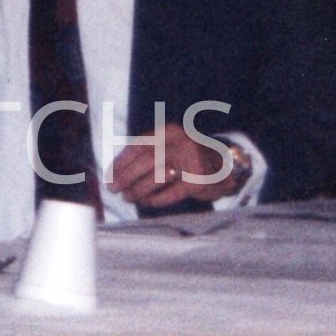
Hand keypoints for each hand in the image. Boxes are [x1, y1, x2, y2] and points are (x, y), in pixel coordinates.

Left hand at [110, 122, 243, 209]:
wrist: (227, 166)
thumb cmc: (187, 157)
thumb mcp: (168, 145)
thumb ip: (146, 152)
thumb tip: (115, 170)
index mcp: (169, 132)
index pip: (138, 145)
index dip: (121, 161)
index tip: (108, 174)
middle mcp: (180, 144)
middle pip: (145, 161)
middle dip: (125, 176)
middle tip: (112, 188)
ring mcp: (191, 162)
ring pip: (157, 177)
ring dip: (137, 189)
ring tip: (127, 197)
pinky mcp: (198, 182)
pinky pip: (172, 193)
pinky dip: (156, 199)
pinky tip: (146, 203)